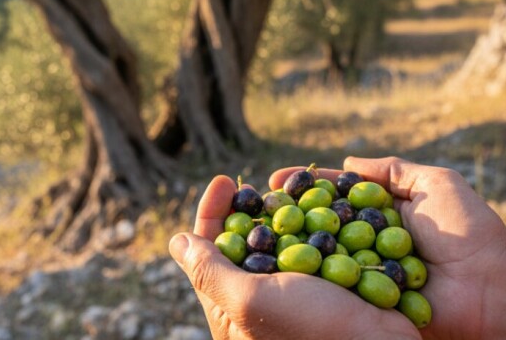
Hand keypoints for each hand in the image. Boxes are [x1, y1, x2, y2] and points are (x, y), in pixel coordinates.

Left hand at [169, 175, 418, 339]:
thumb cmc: (313, 330)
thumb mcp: (249, 301)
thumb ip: (211, 272)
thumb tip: (176, 240)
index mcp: (233, 312)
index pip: (210, 254)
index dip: (212, 213)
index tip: (223, 180)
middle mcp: (263, 301)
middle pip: (244, 243)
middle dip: (246, 208)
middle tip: (252, 183)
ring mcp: (297, 291)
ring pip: (281, 239)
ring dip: (282, 209)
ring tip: (284, 188)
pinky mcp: (328, 282)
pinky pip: (315, 243)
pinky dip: (315, 220)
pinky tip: (320, 202)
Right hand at [269, 157, 505, 338]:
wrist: (490, 286)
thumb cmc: (468, 231)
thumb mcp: (435, 183)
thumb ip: (392, 170)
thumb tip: (348, 162)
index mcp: (382, 213)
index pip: (335, 195)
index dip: (305, 187)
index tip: (275, 180)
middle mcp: (369, 241)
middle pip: (321, 223)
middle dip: (288, 213)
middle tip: (256, 204)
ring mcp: (367, 271)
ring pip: (322, 254)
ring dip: (291, 243)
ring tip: (258, 232)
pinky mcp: (368, 301)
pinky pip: (335, 287)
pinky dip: (310, 277)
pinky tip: (280, 265)